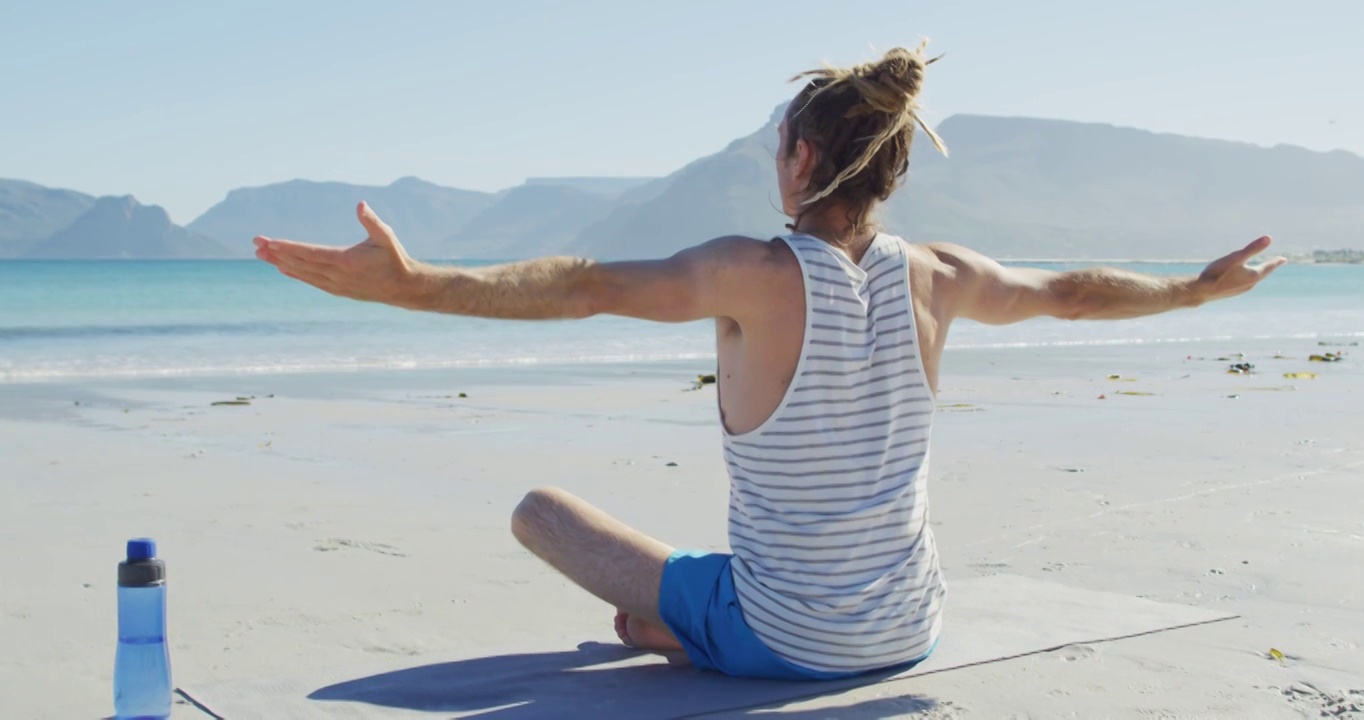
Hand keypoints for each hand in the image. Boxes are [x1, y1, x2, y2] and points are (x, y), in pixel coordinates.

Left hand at [253, 202, 416, 306]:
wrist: (404, 288)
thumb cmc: (395, 258)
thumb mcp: (386, 237)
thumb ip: (372, 221)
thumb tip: (360, 204)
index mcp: (346, 261)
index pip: (310, 253)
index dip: (288, 247)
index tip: (270, 242)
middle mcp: (337, 276)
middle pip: (300, 263)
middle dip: (276, 253)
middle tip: (256, 244)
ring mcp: (336, 285)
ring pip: (302, 273)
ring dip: (281, 263)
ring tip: (261, 255)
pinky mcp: (338, 290)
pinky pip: (310, 281)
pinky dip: (295, 273)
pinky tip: (283, 268)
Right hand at [1194, 236, 1286, 302]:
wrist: (1201, 291)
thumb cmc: (1218, 273)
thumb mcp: (1236, 257)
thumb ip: (1252, 248)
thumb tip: (1269, 238)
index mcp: (1253, 275)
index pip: (1269, 267)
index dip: (1276, 262)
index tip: (1283, 259)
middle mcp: (1249, 284)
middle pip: (1263, 274)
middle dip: (1268, 268)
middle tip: (1275, 263)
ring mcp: (1240, 290)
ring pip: (1253, 280)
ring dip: (1258, 274)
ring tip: (1259, 270)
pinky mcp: (1231, 293)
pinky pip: (1244, 284)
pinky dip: (1247, 279)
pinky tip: (1240, 279)